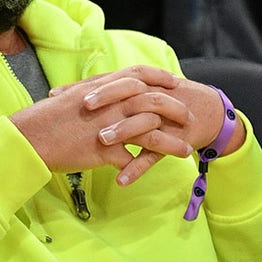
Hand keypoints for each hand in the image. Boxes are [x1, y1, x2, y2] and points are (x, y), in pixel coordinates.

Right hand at [12, 66, 195, 181]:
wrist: (29, 137)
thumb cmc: (45, 119)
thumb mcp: (71, 98)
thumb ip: (92, 95)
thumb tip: (102, 94)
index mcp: (101, 87)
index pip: (138, 74)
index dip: (159, 77)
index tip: (173, 82)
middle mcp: (109, 103)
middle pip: (152, 100)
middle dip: (174, 108)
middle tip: (187, 116)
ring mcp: (108, 126)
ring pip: (150, 130)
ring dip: (171, 140)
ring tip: (186, 150)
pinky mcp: (104, 150)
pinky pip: (133, 158)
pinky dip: (147, 165)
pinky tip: (156, 172)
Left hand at [82, 75, 247, 183]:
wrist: (203, 112)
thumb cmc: (163, 102)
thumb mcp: (137, 92)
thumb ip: (110, 94)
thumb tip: (71, 95)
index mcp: (138, 86)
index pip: (109, 81)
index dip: (84, 86)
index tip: (57, 94)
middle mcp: (150, 98)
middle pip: (128, 93)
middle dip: (106, 98)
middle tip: (84, 106)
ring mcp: (162, 120)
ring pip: (142, 123)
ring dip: (122, 131)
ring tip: (101, 140)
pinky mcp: (171, 141)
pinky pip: (154, 155)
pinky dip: (137, 168)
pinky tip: (122, 180)